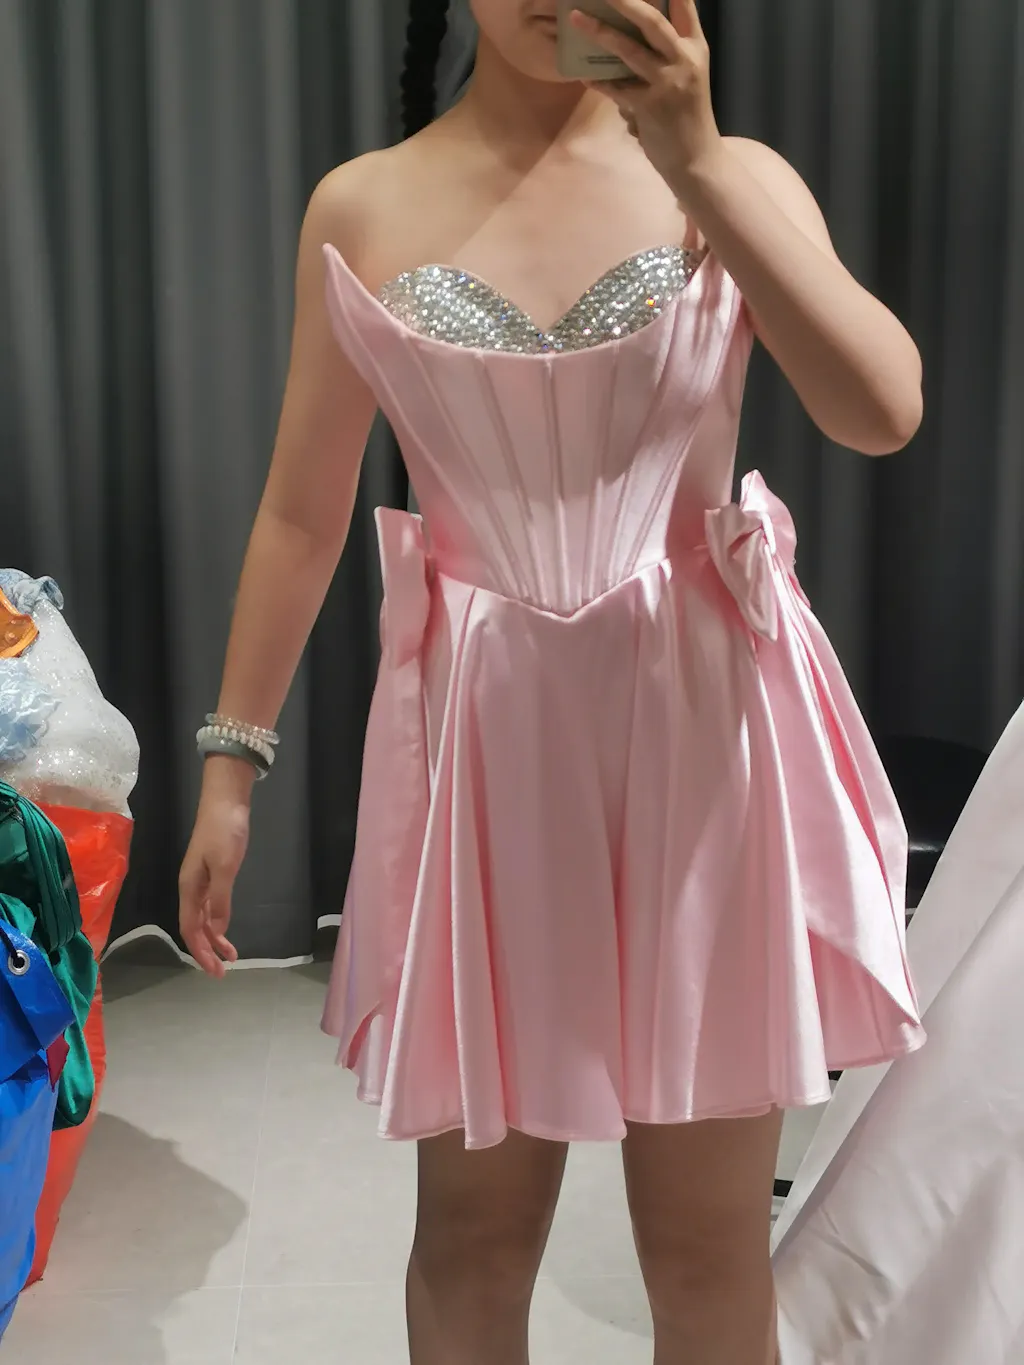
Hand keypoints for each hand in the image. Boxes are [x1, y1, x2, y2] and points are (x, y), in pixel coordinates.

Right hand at [178, 772, 250, 977]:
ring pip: (203, 918)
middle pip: (194, 927)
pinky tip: (225, 929)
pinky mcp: (212, 872)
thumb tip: (216, 932)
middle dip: (206, 951)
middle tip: (222, 973)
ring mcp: (201, 880)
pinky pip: (210, 906)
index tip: (216, 971)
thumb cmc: (224, 831)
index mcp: (190, 888)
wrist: (226, 800)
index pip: (191, 929)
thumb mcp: (224, 866)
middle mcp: (191, 888)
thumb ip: (219, 899)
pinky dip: (217, 921)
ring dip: (214, 939)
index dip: (201, 952)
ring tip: (230, 957)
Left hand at [571, 0, 722, 194]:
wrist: (696, 160)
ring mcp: (667, 83)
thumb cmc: (687, 119)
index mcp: (695, 49)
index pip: (685, 7)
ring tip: (576, 18)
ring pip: (628, 50)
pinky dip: (598, 82)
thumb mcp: (687, 79)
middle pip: (652, 20)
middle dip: (625, 1)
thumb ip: (666, 56)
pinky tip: (584, 76)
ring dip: (600, 32)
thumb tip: (627, 39)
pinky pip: (616, 88)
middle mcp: (684, 60)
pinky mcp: (649, 107)